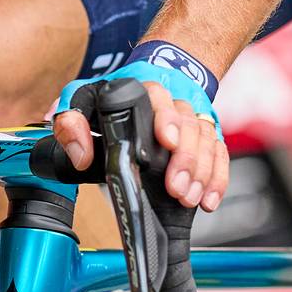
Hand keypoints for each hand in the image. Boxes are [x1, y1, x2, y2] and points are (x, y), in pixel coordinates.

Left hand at [51, 44, 227, 211]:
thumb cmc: (109, 105)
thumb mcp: (81, 107)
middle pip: (190, 125)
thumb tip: (80, 154)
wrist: (136, 95)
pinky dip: (218, 178)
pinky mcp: (205, 139)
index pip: (160, 99)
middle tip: (176, 187)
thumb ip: (72, 125)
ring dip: (202, 173)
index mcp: (144, 92)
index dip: (166, 120)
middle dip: (186, 159)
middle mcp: (173, 105)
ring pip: (207, 141)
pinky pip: (220, 154)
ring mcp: (192, 122)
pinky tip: (209, 199)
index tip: (167, 141)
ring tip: (189, 198)